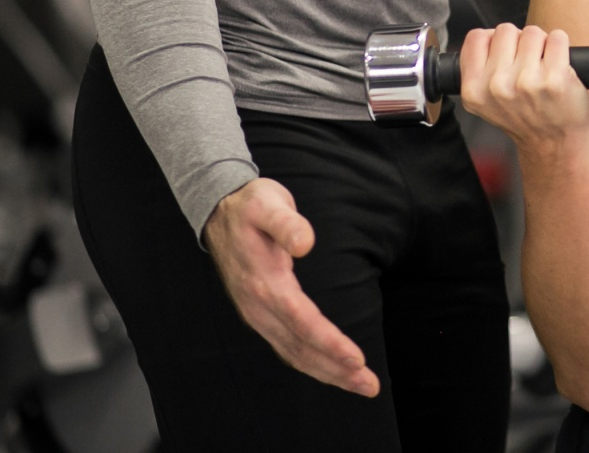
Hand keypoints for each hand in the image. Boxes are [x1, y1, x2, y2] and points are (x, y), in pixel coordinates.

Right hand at [202, 177, 379, 394]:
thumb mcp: (268, 203)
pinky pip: (286, 348)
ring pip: (294, 354)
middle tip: (370, 385)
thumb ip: (287, 223)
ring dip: (327, 373)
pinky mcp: (259, 315)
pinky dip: (311, 364)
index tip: (357, 359)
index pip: (302, 322)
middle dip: (336, 370)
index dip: (330, 343)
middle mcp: (258, 306)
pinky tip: (329, 371)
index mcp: (264, 283)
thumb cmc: (251, 206)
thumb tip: (306, 243)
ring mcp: (257, 314)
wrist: (218, 212)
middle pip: (301, 348)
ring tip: (359, 384)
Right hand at [456, 23, 588, 151]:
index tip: (505, 55)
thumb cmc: (524, 117)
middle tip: (527, 64)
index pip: (476, 38)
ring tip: (543, 67)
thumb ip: (478, 69)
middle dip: (519, 41)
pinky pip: (556, 38)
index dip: (493, 41)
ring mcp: (526, 82)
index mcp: (474, 90)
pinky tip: (559, 66)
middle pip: (506, 30)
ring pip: (532, 32)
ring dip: (541, 44)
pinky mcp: (555, 79)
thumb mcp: (485, 101)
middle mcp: (497, 86)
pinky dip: (561, 45)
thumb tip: (489, 35)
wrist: (553, 143)